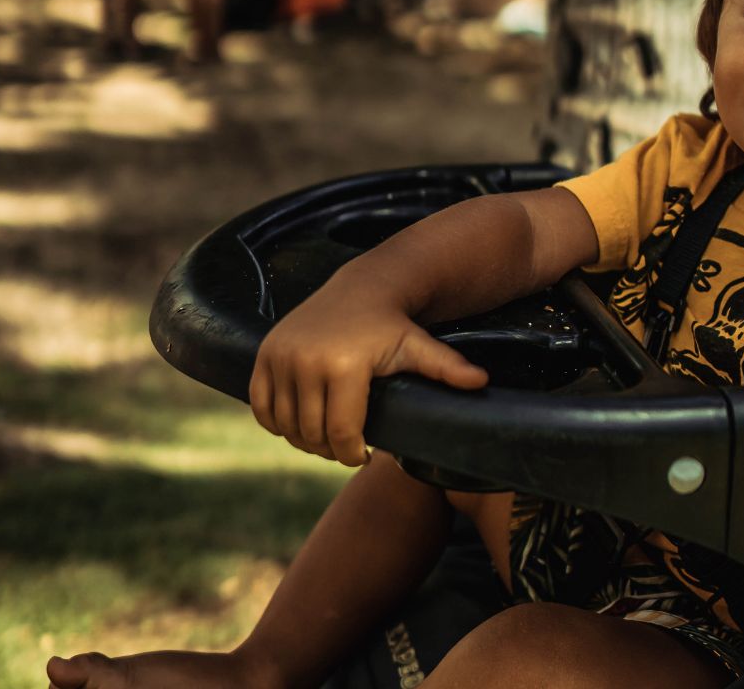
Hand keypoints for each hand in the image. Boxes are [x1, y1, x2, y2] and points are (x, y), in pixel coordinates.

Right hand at [249, 263, 486, 465]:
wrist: (359, 289)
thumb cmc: (392, 325)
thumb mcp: (419, 345)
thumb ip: (447, 367)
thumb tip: (482, 382)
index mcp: (344, 365)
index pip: (342, 433)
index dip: (352, 453)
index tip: (363, 455)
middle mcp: (306, 360)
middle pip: (312, 433)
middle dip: (329, 450)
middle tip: (345, 448)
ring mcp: (281, 357)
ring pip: (285, 424)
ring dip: (303, 440)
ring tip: (325, 437)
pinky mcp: (264, 354)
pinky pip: (261, 406)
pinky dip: (275, 422)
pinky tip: (298, 423)